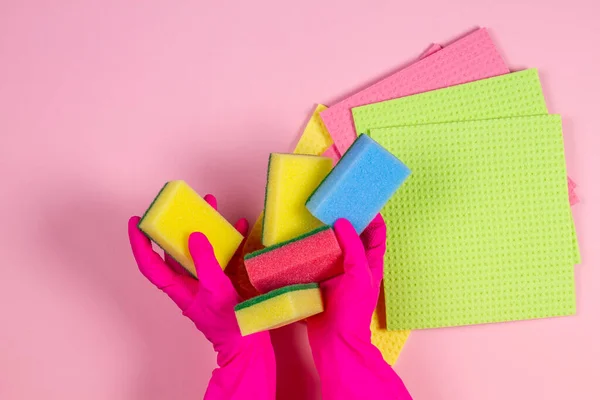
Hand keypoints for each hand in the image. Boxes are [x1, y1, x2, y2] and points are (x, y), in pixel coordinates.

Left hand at [128, 194, 275, 399]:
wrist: (247, 342)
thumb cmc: (228, 323)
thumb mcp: (215, 289)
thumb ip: (205, 262)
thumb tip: (194, 236)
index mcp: (178, 287)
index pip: (150, 264)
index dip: (140, 243)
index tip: (136, 221)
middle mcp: (188, 281)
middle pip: (175, 250)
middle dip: (177, 226)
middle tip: (181, 206)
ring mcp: (205, 280)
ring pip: (198, 248)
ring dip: (204, 227)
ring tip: (211, 206)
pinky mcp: (223, 279)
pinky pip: (222, 254)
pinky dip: (229, 240)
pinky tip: (238, 227)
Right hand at [307, 215, 385, 339]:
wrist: (334, 342)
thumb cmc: (352, 312)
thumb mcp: (358, 275)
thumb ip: (352, 248)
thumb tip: (342, 222)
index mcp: (370, 263)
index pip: (376, 232)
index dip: (371, 215)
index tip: (358, 200)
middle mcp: (354, 265)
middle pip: (353, 236)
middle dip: (345, 220)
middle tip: (330, 204)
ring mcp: (337, 273)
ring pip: (333, 247)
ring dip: (325, 234)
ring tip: (313, 218)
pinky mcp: (320, 281)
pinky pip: (317, 261)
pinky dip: (311, 251)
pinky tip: (299, 242)